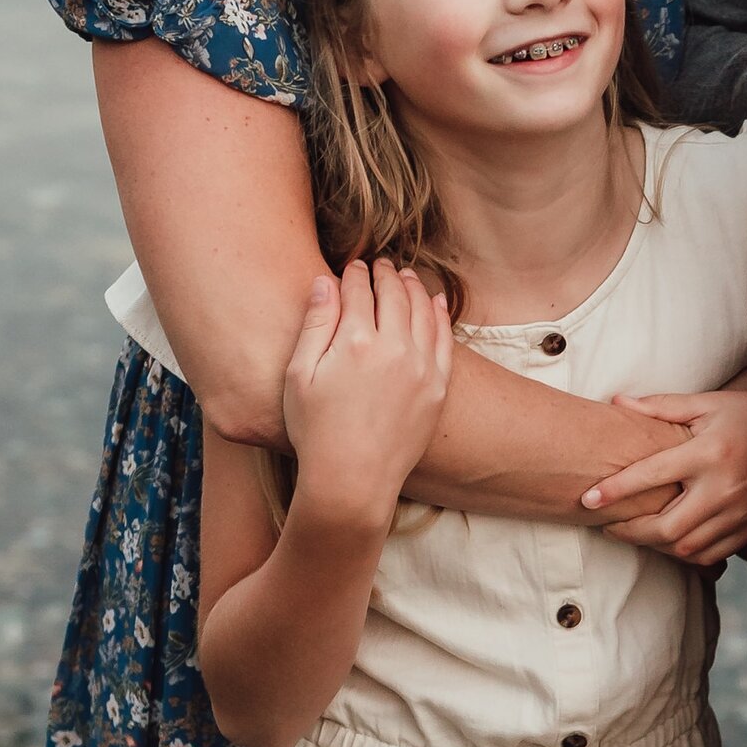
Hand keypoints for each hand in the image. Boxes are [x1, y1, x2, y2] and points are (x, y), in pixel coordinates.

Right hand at [281, 261, 454, 532]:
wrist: (353, 481)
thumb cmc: (316, 431)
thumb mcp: (300, 376)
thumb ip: (315, 324)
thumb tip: (325, 281)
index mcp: (355, 341)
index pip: (358, 291)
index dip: (354, 274)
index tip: (351, 266)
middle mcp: (394, 348)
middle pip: (394, 294)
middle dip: (386, 274)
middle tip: (380, 265)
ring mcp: (421, 367)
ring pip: (423, 311)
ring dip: (414, 288)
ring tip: (406, 276)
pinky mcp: (438, 387)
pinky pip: (445, 339)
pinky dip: (440, 315)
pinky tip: (435, 302)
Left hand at [581, 386, 746, 564]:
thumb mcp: (711, 402)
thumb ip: (663, 406)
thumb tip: (619, 402)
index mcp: (709, 451)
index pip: (652, 475)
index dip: (616, 489)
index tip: (588, 499)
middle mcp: (724, 487)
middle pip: (666, 526)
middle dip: (629, 532)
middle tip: (607, 525)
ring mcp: (740, 513)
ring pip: (686, 547)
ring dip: (653, 545)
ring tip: (634, 534)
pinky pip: (711, 555)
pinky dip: (684, 554)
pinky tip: (669, 542)